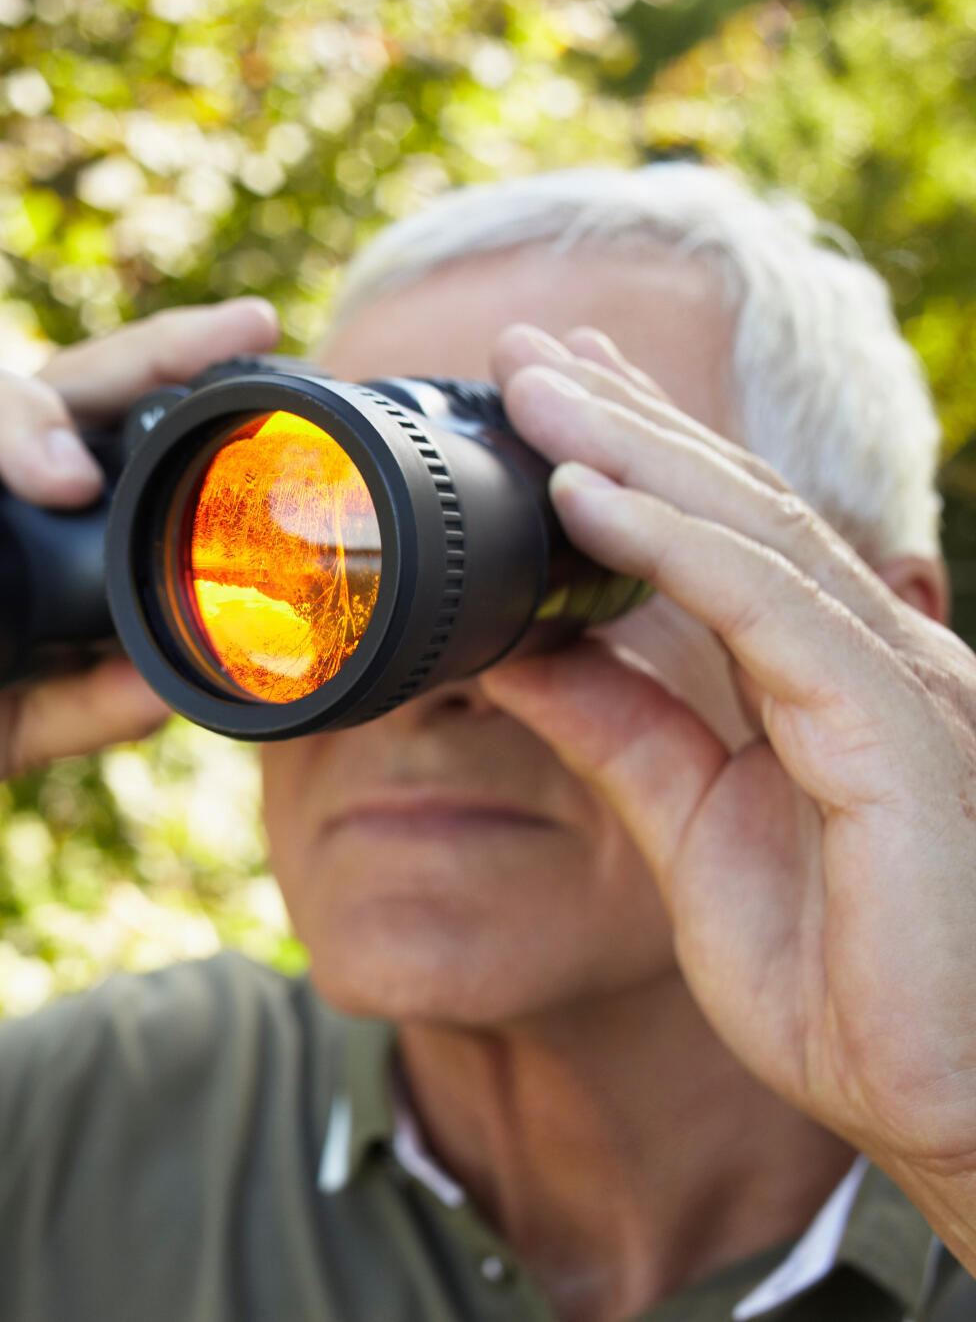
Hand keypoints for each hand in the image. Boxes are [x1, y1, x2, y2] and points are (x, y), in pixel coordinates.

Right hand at [0, 298, 281, 859]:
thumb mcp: (20, 726)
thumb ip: (95, 701)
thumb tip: (181, 683)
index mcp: (21, 514)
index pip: (100, 416)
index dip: (170, 362)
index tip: (256, 328)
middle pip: (37, 378)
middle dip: (120, 364)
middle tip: (182, 388)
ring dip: (6, 409)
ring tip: (59, 474)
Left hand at [479, 324, 975, 1238]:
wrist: (938, 1104)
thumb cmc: (842, 981)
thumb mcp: (689, 829)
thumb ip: (618, 734)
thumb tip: (514, 650)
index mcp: (833, 676)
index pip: (726, 534)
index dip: (638, 453)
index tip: (547, 391)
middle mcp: (877, 658)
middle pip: (738, 505)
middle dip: (627, 417)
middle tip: (524, 343)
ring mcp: (899, 687)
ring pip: (754, 535)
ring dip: (634, 450)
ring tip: (536, 386)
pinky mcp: (900, 736)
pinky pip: (768, 613)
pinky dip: (672, 546)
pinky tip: (589, 498)